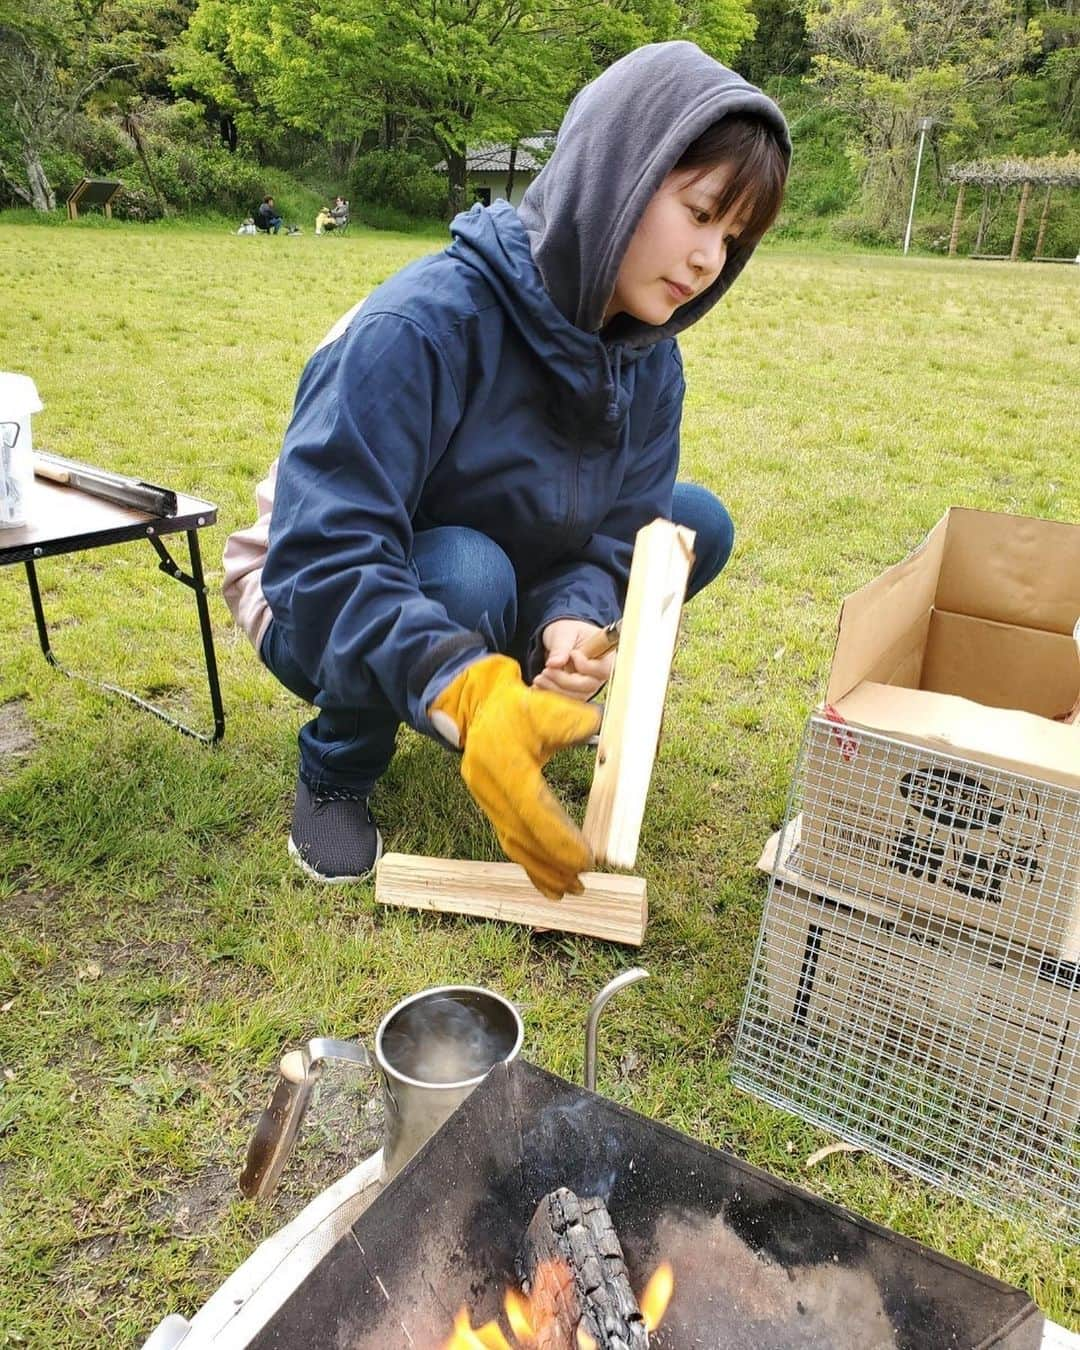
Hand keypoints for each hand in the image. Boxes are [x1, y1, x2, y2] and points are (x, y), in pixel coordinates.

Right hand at [429, 655, 600, 898]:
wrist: (478, 707)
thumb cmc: (517, 707)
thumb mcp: (544, 705)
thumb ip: (573, 720)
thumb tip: (601, 728)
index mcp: (503, 762)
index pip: (532, 808)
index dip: (557, 837)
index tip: (585, 858)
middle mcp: (489, 787)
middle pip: (521, 835)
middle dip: (552, 863)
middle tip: (584, 881)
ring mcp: (486, 800)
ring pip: (514, 844)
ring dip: (542, 871)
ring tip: (572, 890)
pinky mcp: (491, 808)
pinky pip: (511, 841)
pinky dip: (531, 866)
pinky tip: (551, 888)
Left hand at [532, 619, 614, 700]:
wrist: (562, 639)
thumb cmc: (568, 631)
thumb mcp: (564, 633)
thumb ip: (560, 647)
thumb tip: (554, 663)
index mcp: (606, 656)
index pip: (603, 670)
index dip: (586, 666)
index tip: (572, 654)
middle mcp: (600, 675)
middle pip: (588, 686)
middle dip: (564, 681)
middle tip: (547, 670)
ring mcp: (589, 686)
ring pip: (576, 697)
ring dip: (555, 689)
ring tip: (539, 678)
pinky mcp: (577, 694)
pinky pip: (566, 701)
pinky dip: (550, 695)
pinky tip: (538, 687)